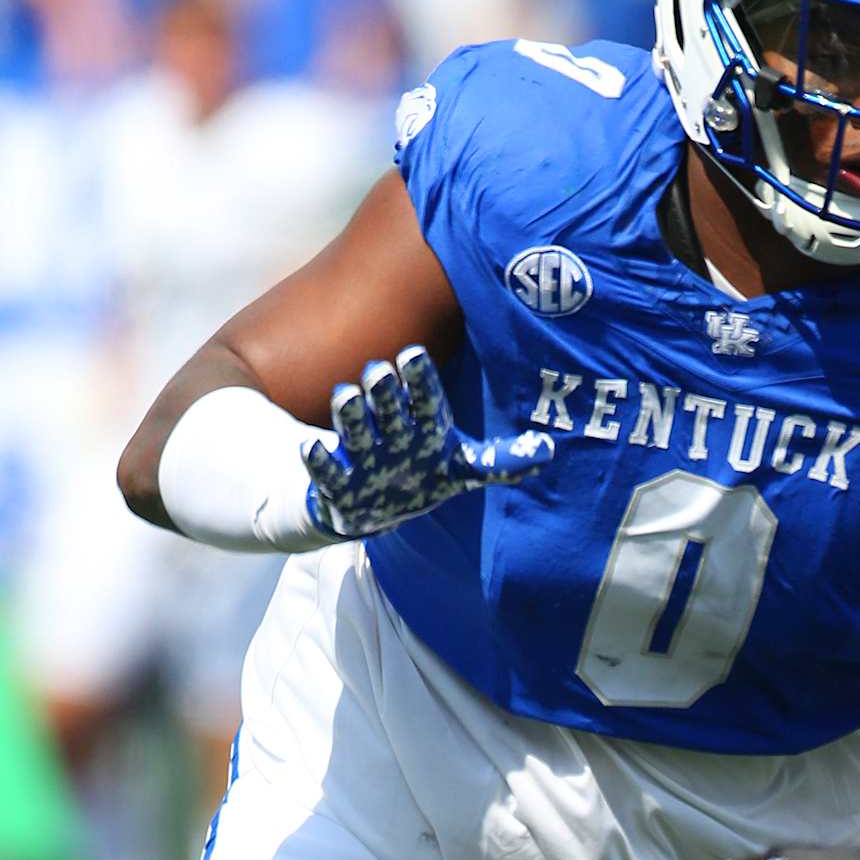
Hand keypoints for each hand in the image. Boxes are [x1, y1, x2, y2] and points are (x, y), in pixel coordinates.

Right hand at [301, 347, 554, 539]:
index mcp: (422, 423)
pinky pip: (328, 472)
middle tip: (379, 369)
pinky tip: (310, 446)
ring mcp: (364, 456)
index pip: (424, 397)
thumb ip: (503, 460)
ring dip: (349, 414)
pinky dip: (319, 461)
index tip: (415, 355)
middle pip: (388, 408)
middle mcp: (391, 433)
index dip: (420, 378)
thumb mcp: (465, 468)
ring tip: (345, 395)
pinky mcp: (341, 485)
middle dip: (383, 391)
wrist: (381, 504)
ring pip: (355, 431)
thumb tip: (549, 451)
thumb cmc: (425, 472)